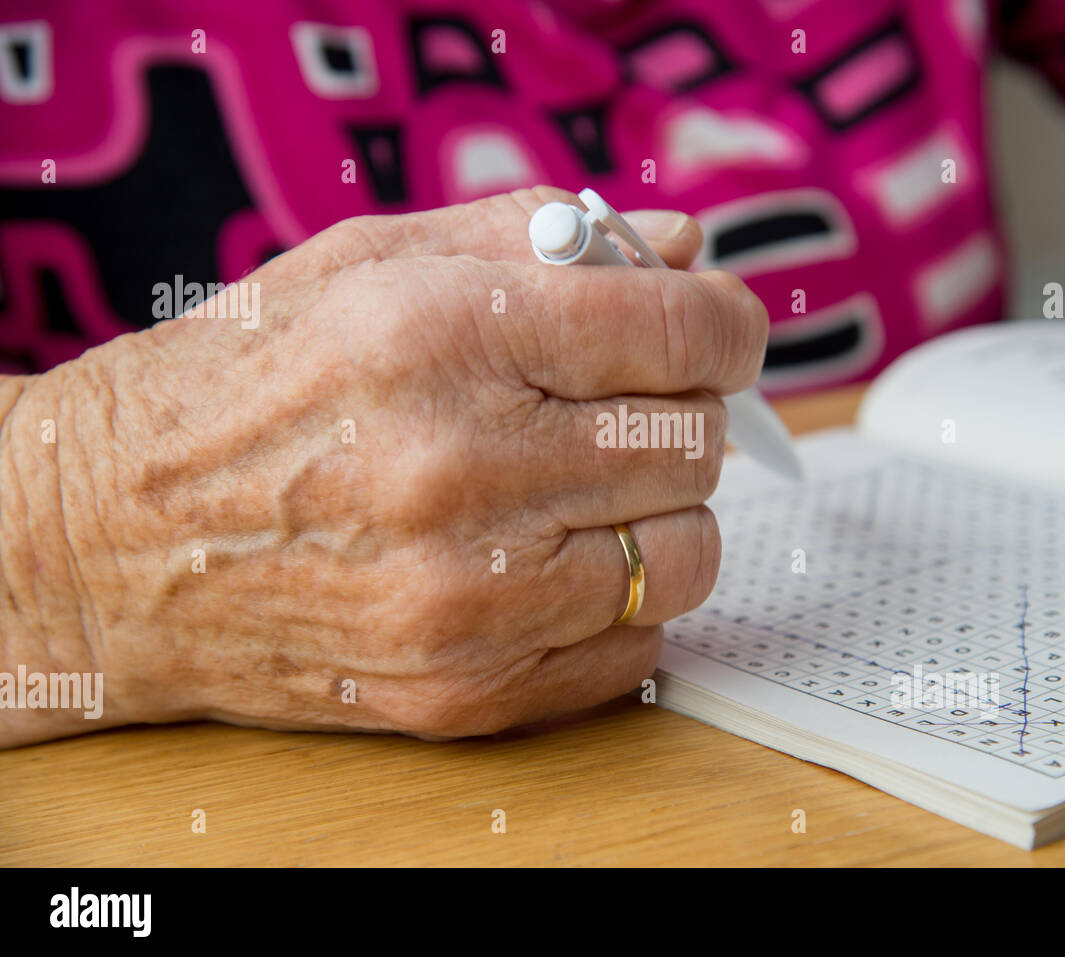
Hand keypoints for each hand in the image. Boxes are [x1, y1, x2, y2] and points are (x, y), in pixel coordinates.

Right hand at [0, 187, 767, 744]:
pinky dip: (615, 600)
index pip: (678, 330)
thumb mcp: (367, 263)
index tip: (719, 328)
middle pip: (693, 444)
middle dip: (677, 411)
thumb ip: (539, 239)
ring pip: (685, 555)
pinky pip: (634, 646)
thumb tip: (684, 250)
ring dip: (657, 513)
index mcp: (440, 336)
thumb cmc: (242, 387)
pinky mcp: (465, 693)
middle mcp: (458, 472)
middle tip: (619, 405)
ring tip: (581, 489)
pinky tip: (544, 564)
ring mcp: (465, 600)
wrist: (110, 544)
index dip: (726, 321)